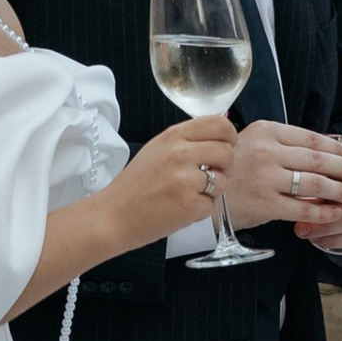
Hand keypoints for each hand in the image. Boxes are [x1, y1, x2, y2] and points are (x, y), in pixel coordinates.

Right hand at [111, 113, 239, 247]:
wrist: (112, 216)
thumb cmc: (135, 185)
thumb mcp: (158, 150)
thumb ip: (188, 139)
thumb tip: (223, 128)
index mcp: (173, 136)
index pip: (219, 124)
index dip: (229, 136)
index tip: (226, 146)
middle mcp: (180, 153)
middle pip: (227, 151)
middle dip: (225, 166)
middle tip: (210, 174)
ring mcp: (185, 179)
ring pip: (223, 179)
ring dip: (213, 190)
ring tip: (190, 193)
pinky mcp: (189, 204)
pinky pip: (213, 204)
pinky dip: (201, 209)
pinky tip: (182, 208)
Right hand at [220, 118, 341, 232]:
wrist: (200, 193)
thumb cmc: (229, 168)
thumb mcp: (249, 141)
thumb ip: (280, 142)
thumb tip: (322, 147)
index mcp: (266, 131)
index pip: (311, 138)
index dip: (337, 148)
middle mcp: (267, 151)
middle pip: (318, 160)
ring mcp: (266, 178)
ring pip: (315, 184)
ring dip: (341, 190)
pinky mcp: (265, 204)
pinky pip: (303, 208)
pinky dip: (323, 212)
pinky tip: (335, 214)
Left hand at [294, 140, 341, 258]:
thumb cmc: (331, 174)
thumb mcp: (325, 167)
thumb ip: (319, 175)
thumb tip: (301, 197)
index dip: (331, 182)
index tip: (306, 191)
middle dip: (330, 207)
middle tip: (304, 215)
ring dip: (330, 228)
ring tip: (305, 230)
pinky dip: (338, 241)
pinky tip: (318, 239)